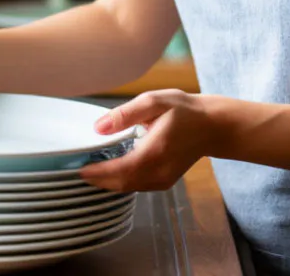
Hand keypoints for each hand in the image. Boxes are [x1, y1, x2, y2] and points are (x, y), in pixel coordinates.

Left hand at [79, 90, 218, 192]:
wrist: (212, 126)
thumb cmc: (184, 111)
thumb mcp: (154, 102)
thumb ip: (125, 114)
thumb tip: (98, 128)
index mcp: (155, 152)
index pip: (119, 170)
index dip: (97, 172)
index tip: (78, 168)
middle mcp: (159, 172)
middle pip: (120, 183)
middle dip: (98, 179)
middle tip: (77, 168)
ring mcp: (163, 180)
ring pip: (127, 187)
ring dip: (107, 181)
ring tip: (90, 167)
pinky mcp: (164, 182)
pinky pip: (136, 186)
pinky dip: (120, 180)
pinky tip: (110, 169)